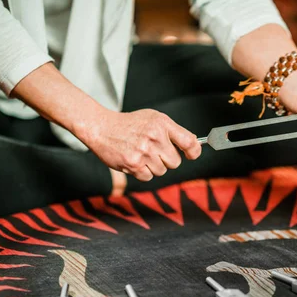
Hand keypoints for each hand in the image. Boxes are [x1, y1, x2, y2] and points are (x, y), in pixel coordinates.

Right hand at [77, 109, 200, 180]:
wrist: (101, 128)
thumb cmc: (130, 124)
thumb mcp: (153, 119)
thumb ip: (173, 131)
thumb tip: (194, 145)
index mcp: (162, 124)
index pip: (189, 142)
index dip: (194, 151)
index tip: (191, 155)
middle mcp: (155, 137)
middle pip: (175, 162)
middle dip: (167, 160)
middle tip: (154, 151)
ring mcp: (144, 151)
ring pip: (162, 171)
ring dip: (154, 166)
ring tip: (141, 154)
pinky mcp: (133, 164)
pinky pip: (148, 177)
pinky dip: (142, 172)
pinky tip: (135, 160)